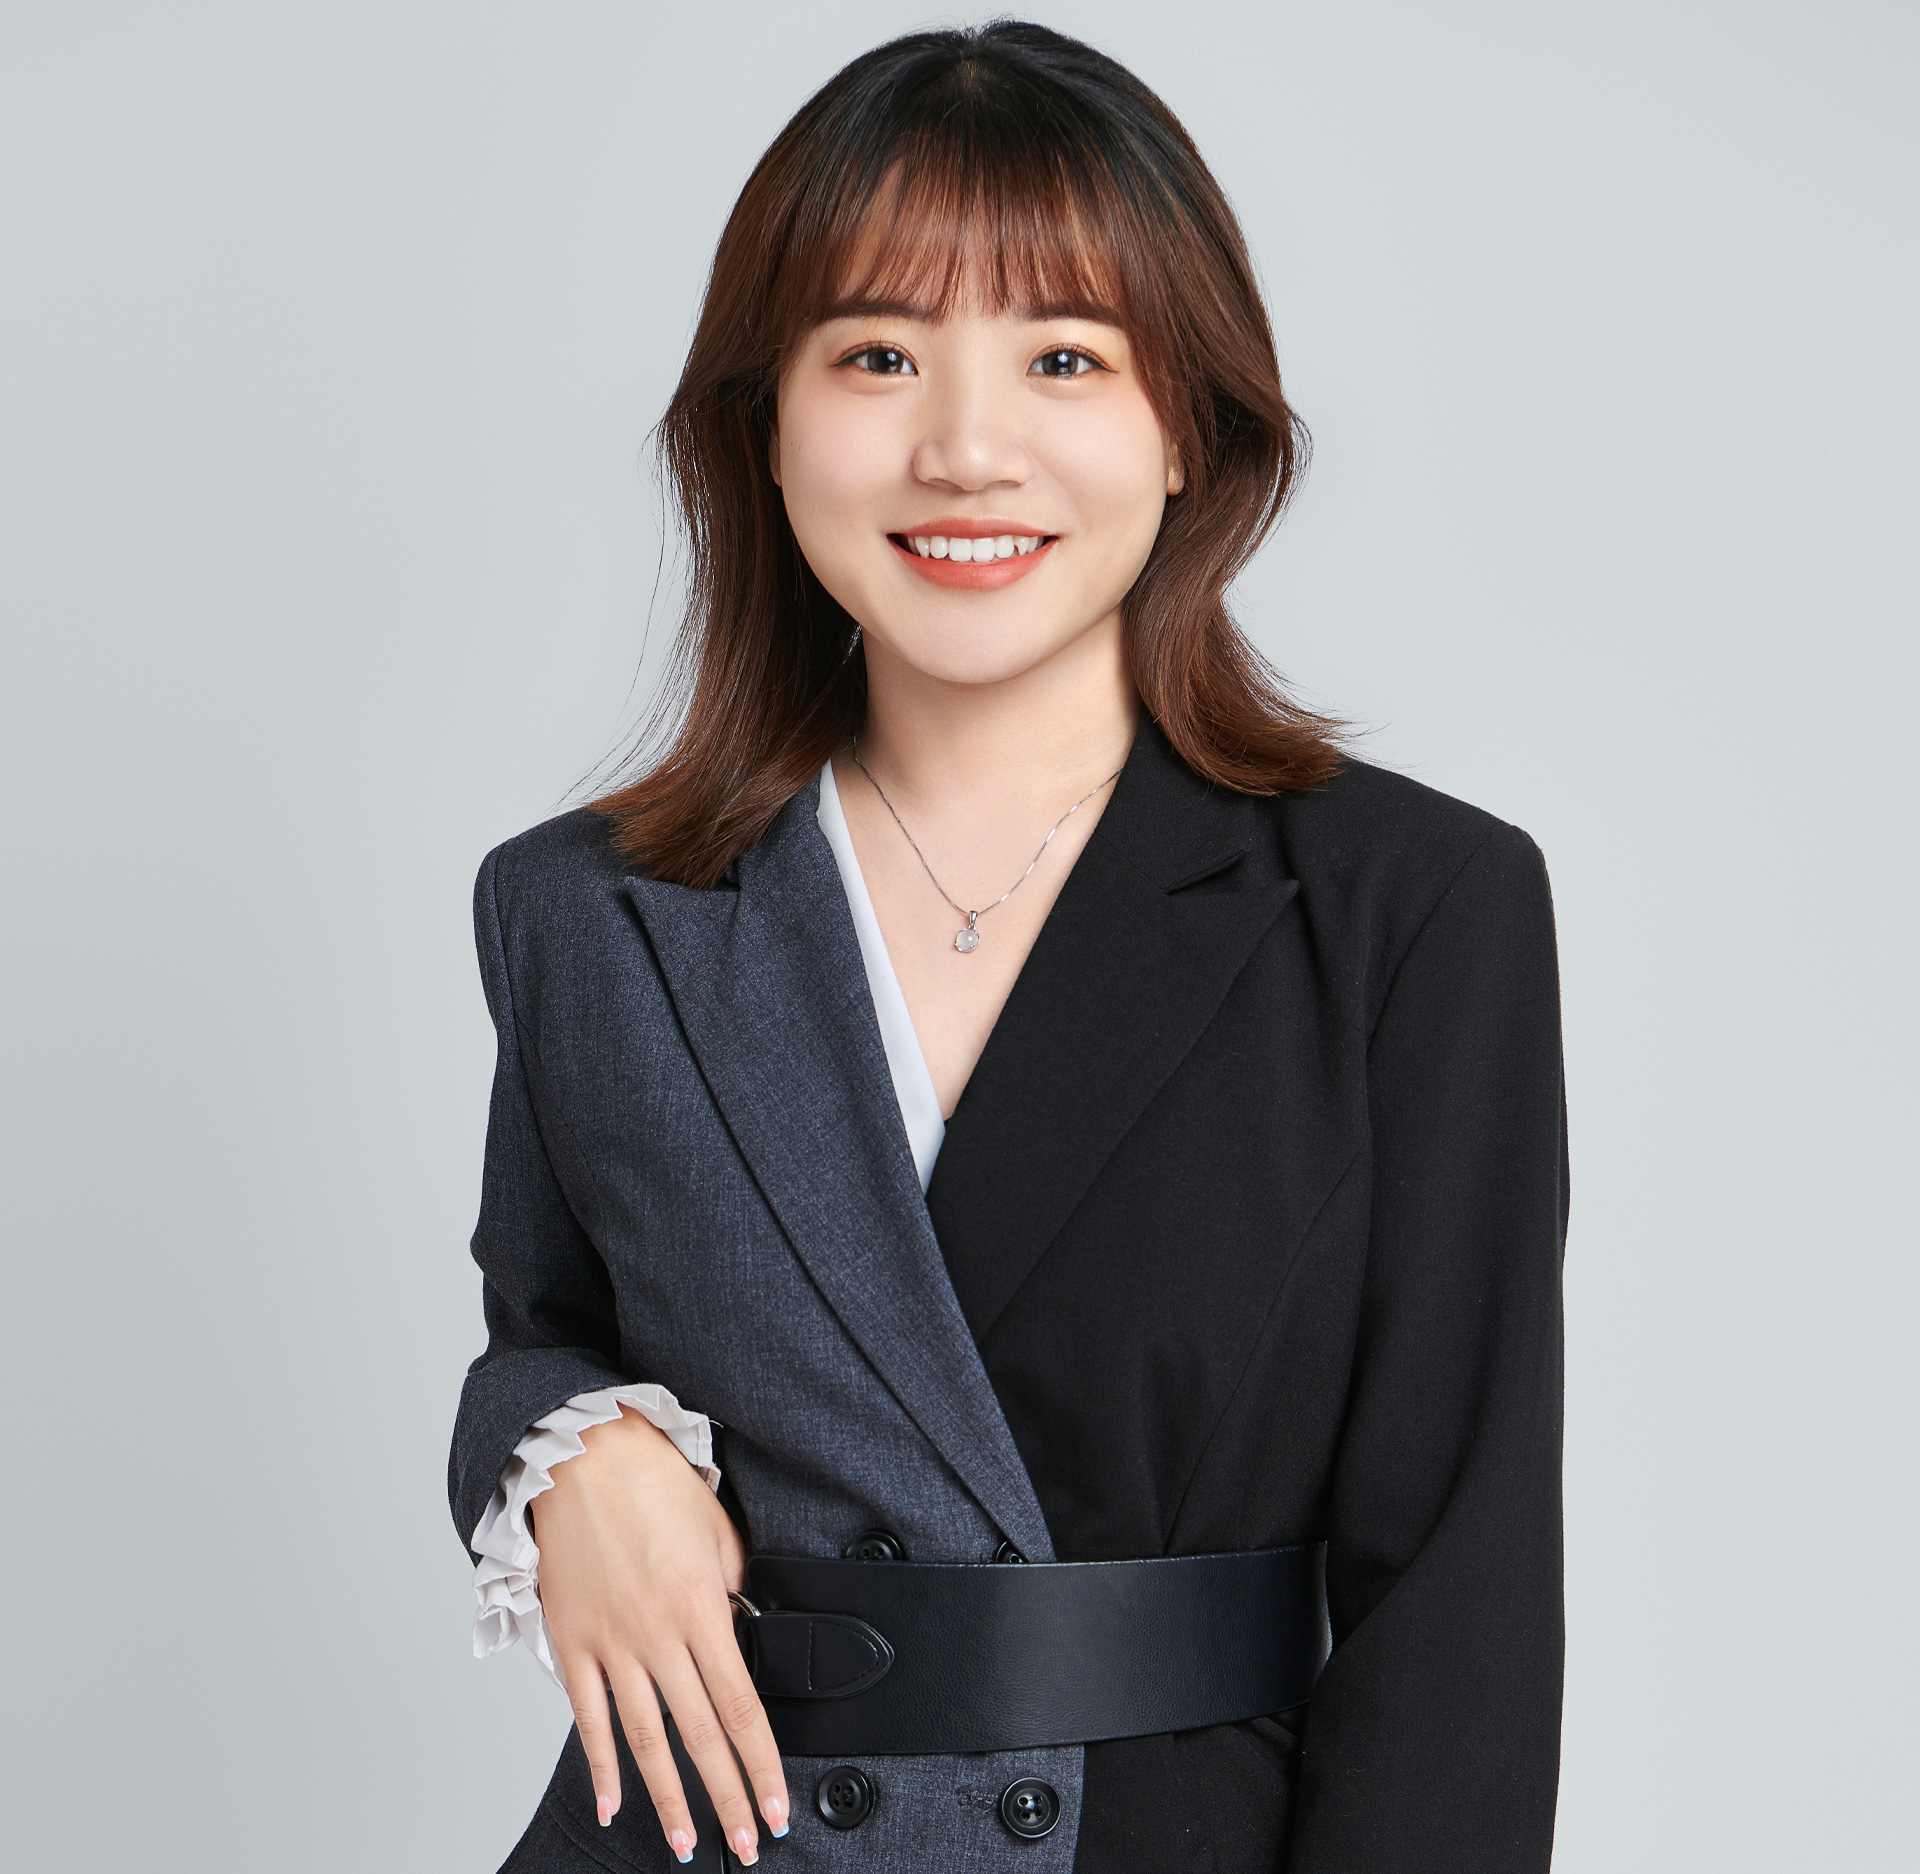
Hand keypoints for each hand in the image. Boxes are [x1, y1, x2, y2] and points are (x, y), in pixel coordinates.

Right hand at [531, 1405, 787, 1864]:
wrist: (583, 1455)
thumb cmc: (654, 1483)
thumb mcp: (718, 1529)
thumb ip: (733, 1588)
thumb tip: (742, 1632)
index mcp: (702, 1607)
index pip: (740, 1706)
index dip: (760, 1764)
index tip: (776, 1805)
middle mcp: (657, 1635)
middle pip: (700, 1736)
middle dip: (728, 1798)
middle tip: (749, 1844)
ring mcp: (611, 1644)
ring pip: (646, 1739)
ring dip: (669, 1798)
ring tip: (689, 1842)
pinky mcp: (572, 1643)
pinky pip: (587, 1718)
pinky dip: (602, 1766)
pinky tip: (617, 1802)